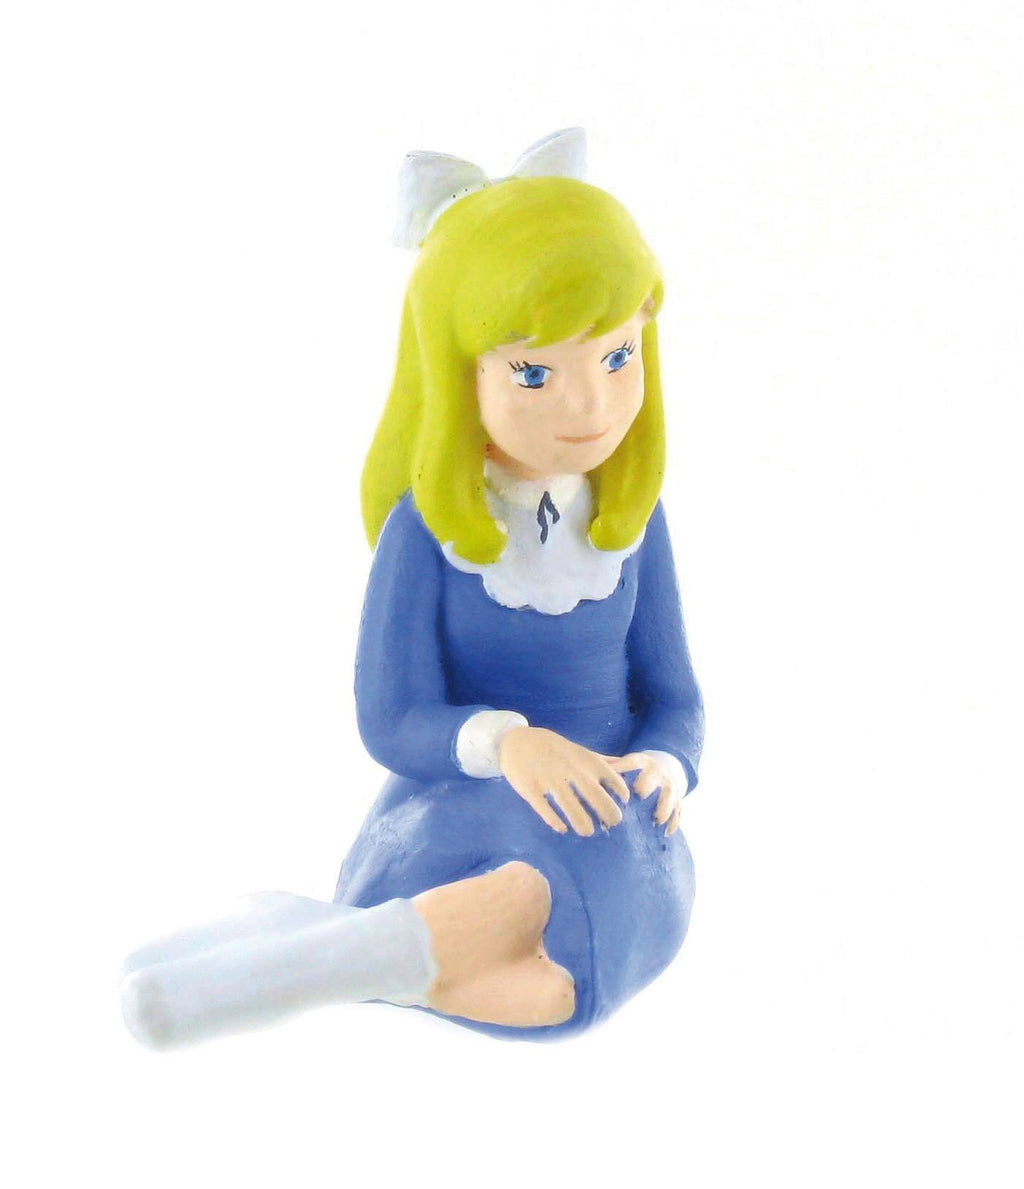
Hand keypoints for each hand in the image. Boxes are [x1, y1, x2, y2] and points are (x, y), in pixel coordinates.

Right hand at [498, 726, 630, 835]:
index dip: (620, 792)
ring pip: (570, 805)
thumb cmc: (552, 748)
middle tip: (612, 824)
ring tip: (587, 832)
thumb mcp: (578, 750)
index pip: (610, 777)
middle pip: (594, 795)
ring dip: (582, 822)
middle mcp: (569, 769)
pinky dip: (555, 821)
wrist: (516, 741)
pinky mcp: (530, 788)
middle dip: (607, 812)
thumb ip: (600, 760)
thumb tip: (625, 765)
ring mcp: (548, 779)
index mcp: (582, 759)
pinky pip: (545, 809)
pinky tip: (562, 829)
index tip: (623, 803)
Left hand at [603, 752, 681, 833]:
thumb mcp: (626, 763)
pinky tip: (666, 833)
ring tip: (656, 820)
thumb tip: (585, 772)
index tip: (615, 776)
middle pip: (655, 779)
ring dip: (664, 808)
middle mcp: (658, 773)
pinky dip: (673, 822)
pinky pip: (678, 812)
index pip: (633, 762)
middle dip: (648, 786)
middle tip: (640, 795)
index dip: (623, 768)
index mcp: (642, 762)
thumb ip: (610, 767)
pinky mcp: (677, 802)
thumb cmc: (636, 771)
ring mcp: (670, 788)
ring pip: (670, 797)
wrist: (663, 771)